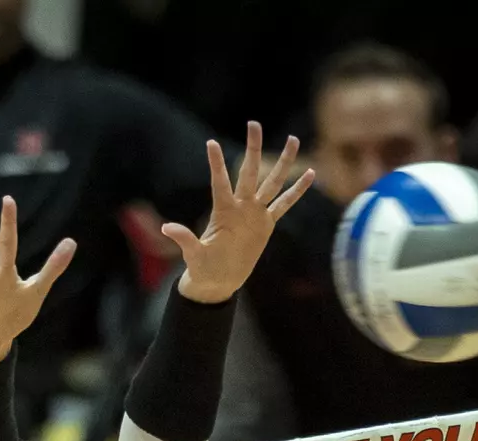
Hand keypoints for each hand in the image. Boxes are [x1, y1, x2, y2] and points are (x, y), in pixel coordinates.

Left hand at [164, 122, 315, 303]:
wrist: (219, 280)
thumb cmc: (203, 267)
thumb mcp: (193, 254)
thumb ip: (184, 239)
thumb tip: (167, 227)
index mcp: (223, 211)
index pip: (219, 182)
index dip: (216, 165)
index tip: (211, 143)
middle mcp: (240, 206)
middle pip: (249, 172)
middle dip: (252, 148)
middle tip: (254, 123)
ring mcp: (255, 213)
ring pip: (272, 182)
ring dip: (282, 162)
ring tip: (293, 139)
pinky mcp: (267, 224)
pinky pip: (284, 204)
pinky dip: (297, 191)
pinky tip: (311, 173)